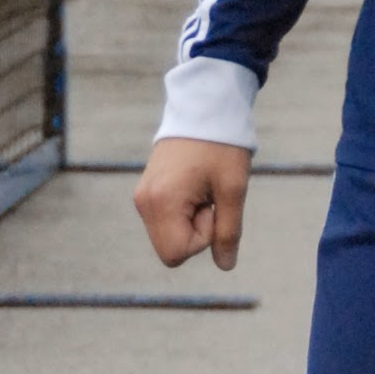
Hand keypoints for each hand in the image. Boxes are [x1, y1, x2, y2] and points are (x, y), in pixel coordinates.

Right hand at [133, 135, 249, 270]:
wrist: (203, 107)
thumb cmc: (222, 146)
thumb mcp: (233, 190)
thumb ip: (228, 232)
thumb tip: (226, 266)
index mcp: (161, 201)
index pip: (177, 253)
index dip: (202, 239)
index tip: (212, 206)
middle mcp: (144, 202)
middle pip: (169, 249)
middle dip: (195, 233)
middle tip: (207, 198)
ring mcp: (142, 196)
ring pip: (167, 236)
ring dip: (189, 222)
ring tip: (200, 190)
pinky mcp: (145, 191)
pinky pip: (164, 221)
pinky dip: (182, 213)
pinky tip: (192, 187)